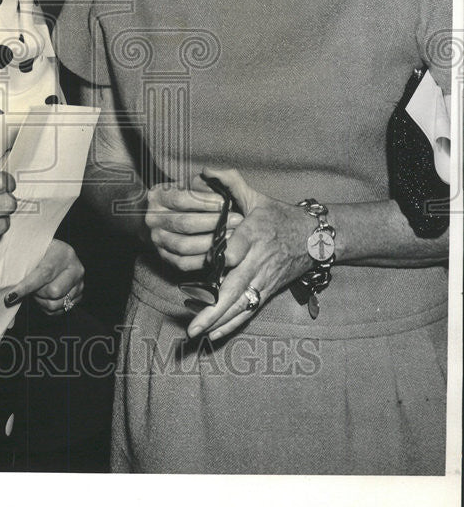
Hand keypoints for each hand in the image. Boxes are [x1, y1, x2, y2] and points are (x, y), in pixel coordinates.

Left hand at [4, 239, 84, 314]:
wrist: (56, 252)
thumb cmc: (40, 252)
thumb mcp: (32, 252)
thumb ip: (21, 268)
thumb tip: (8, 295)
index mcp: (63, 253)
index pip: (44, 273)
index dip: (26, 286)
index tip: (10, 296)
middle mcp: (76, 268)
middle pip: (53, 292)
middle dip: (37, 293)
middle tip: (31, 287)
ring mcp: (80, 283)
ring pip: (56, 304)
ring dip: (42, 301)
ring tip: (37, 290)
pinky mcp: (79, 295)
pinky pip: (60, 310)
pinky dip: (48, 307)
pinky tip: (44, 296)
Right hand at [144, 176, 242, 271]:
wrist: (175, 219)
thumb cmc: (192, 199)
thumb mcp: (198, 184)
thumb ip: (209, 177)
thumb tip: (210, 172)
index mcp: (157, 196)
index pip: (181, 199)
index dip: (205, 202)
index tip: (226, 202)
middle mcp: (152, 218)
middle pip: (184, 223)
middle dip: (213, 222)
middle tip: (236, 220)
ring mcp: (157, 240)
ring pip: (184, 245)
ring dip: (210, 242)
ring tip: (232, 236)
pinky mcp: (165, 257)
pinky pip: (183, 263)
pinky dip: (203, 259)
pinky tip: (219, 252)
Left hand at [186, 165, 311, 341]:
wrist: (314, 239)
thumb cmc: (279, 216)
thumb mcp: (256, 196)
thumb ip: (229, 182)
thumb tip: (205, 170)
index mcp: (255, 234)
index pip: (241, 246)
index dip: (229, 255)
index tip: (219, 260)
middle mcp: (258, 260)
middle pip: (235, 285)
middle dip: (214, 306)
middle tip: (193, 324)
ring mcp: (262, 280)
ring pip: (240, 303)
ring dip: (218, 321)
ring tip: (197, 334)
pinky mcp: (266, 291)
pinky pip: (248, 310)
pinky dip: (231, 325)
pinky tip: (213, 336)